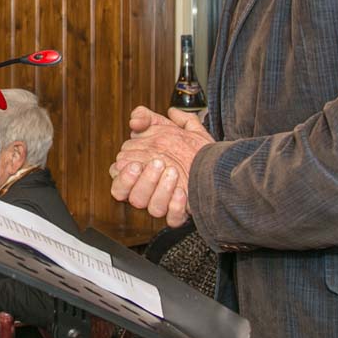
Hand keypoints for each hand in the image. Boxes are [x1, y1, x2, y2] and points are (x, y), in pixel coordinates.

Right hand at [108, 107, 212, 226]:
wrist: (218, 160)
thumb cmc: (188, 145)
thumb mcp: (168, 126)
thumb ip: (147, 118)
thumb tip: (134, 120)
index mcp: (140, 173)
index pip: (119, 180)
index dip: (124, 175)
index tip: (136, 164)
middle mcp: (150, 190)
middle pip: (133, 196)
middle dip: (144, 180)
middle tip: (159, 163)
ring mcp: (165, 203)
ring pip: (152, 208)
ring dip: (161, 190)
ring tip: (174, 172)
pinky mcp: (181, 213)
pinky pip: (173, 219)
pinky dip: (176, 207)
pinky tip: (183, 192)